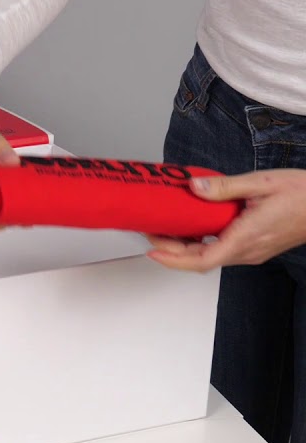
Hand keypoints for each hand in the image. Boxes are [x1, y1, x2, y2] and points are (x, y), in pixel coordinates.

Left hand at [146, 169, 305, 270]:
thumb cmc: (303, 193)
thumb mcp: (262, 182)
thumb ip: (225, 187)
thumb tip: (194, 187)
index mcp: (246, 238)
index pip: (202, 260)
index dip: (173, 259)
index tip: (153, 250)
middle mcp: (248, 251)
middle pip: (200, 260)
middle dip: (171, 251)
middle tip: (151, 233)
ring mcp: (252, 252)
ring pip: (211, 256)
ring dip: (186, 248)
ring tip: (166, 230)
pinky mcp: (256, 247)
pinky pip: (223, 250)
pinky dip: (203, 243)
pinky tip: (193, 228)